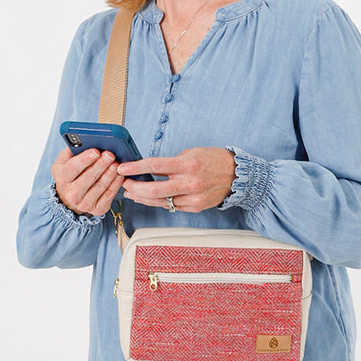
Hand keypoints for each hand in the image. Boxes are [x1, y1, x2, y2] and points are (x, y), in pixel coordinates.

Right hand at [51, 147, 124, 216]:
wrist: (70, 200)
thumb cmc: (69, 178)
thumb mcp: (62, 164)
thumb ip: (68, 153)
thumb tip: (77, 143)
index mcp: (62, 179)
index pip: (73, 168)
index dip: (85, 159)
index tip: (95, 151)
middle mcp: (72, 194)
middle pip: (89, 177)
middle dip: (101, 165)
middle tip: (110, 155)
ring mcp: (84, 204)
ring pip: (100, 186)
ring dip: (110, 174)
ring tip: (116, 163)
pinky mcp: (97, 209)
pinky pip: (109, 195)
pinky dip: (116, 184)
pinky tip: (120, 175)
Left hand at [118, 148, 236, 212]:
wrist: (237, 175)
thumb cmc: (214, 160)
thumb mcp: (192, 153)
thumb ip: (172, 163)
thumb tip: (152, 168)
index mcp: (187, 165)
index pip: (154, 166)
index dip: (135, 167)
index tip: (123, 168)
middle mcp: (189, 183)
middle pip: (153, 189)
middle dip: (135, 187)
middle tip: (124, 184)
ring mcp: (192, 198)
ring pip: (161, 201)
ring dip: (143, 197)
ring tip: (132, 193)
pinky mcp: (195, 207)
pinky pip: (172, 206)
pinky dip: (158, 202)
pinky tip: (149, 198)